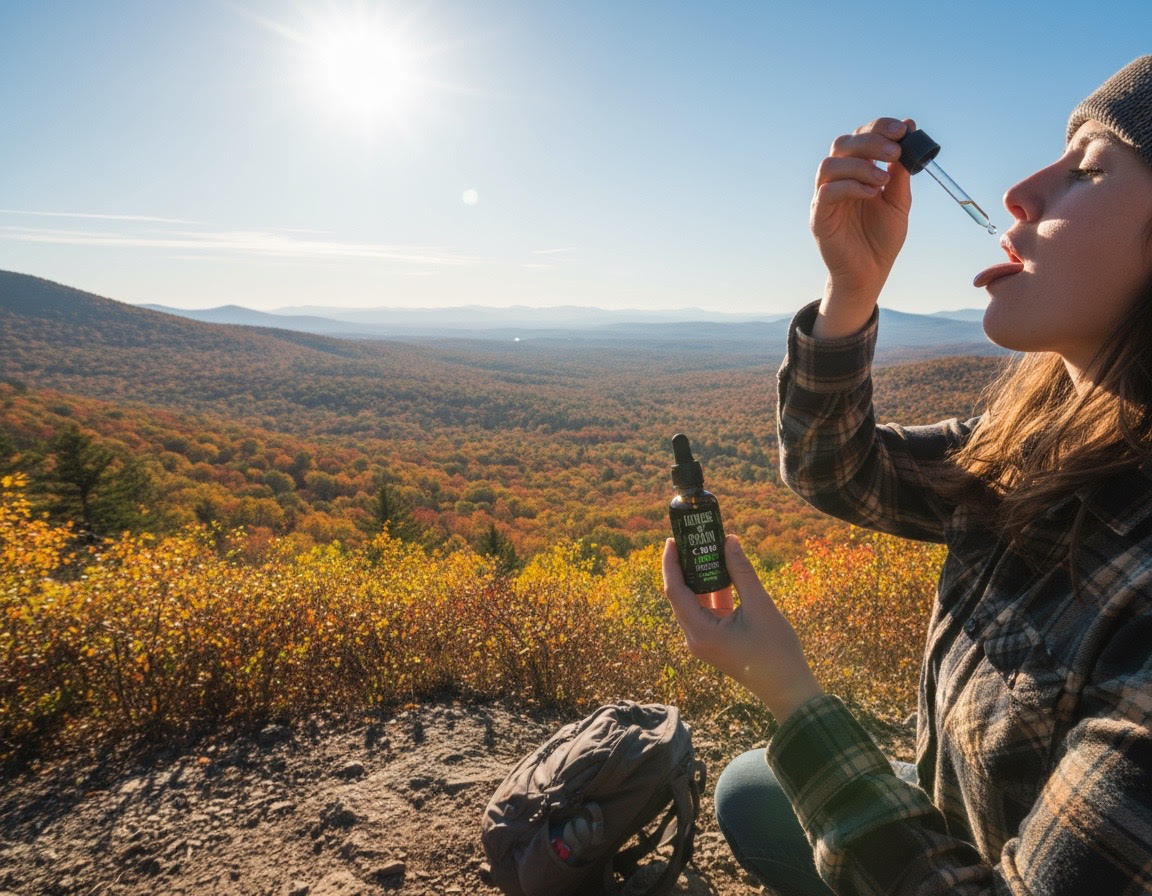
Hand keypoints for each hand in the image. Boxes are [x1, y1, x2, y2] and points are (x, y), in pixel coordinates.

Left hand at [662, 536, 822, 722]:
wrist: (788, 688)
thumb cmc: (776, 651)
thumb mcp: (760, 606)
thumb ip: (742, 572)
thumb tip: (729, 541)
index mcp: (700, 632)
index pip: (674, 590)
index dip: (672, 563)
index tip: (673, 539)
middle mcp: (695, 637)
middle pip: (680, 595)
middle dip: (685, 566)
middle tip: (691, 540)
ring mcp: (704, 641)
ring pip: (694, 602)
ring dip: (700, 577)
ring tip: (706, 550)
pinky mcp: (714, 641)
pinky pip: (707, 611)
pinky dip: (712, 591)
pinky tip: (722, 571)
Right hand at [810, 117, 913, 338]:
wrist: (871, 272)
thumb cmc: (882, 238)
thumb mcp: (899, 201)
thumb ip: (901, 174)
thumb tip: (910, 137)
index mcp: (858, 171)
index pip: (862, 136)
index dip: (880, 127)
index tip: (904, 129)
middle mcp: (839, 179)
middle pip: (843, 144)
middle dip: (870, 141)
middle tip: (894, 152)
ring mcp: (826, 197)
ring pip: (830, 164)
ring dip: (859, 165)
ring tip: (883, 180)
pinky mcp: (819, 216)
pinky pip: (827, 191)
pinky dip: (851, 186)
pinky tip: (872, 193)